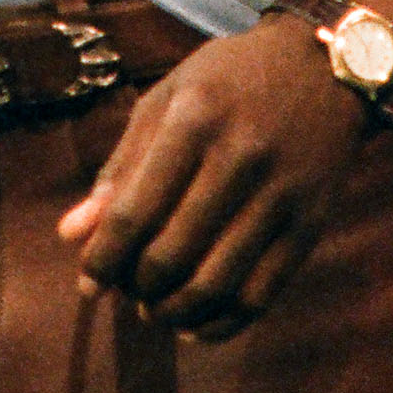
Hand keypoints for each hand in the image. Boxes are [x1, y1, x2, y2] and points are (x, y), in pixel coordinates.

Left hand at [57, 20, 371, 340]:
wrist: (322, 67)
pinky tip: (195, 324)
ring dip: (173, 311)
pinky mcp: (311, 224)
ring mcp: (280, 195)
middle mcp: (239, 158)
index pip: (135, 211)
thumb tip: (71, 235)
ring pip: (216, 284)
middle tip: (125, 291)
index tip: (87, 283)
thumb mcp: (166, 101)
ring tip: (153, 309)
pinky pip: (261, 295)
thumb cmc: (227, 81)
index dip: (103, 258)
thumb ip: (120, 168)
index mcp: (194, 120)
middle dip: (137, 287)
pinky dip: (222, 323)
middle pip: (172, 255)